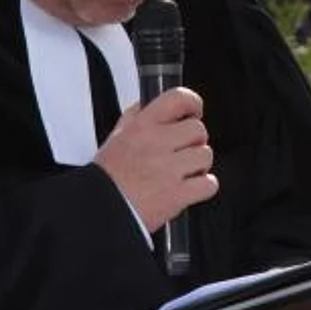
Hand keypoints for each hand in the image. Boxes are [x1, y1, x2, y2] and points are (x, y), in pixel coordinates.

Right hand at [94, 87, 217, 230]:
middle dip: (195, 141)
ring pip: (205, 156)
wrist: (101, 211)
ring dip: (199, 165)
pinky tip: (189, 188)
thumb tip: (147, 104)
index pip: (178, 98)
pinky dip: (204, 187)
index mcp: (142, 127)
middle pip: (198, 129)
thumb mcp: (115, 138)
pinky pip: (209, 183)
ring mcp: (168, 169)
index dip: (192, 103)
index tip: (194, 111)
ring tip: (183, 172)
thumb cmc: (107, 179)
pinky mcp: (177, 194)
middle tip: (184, 151)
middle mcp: (157, 144)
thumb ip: (134, 117)